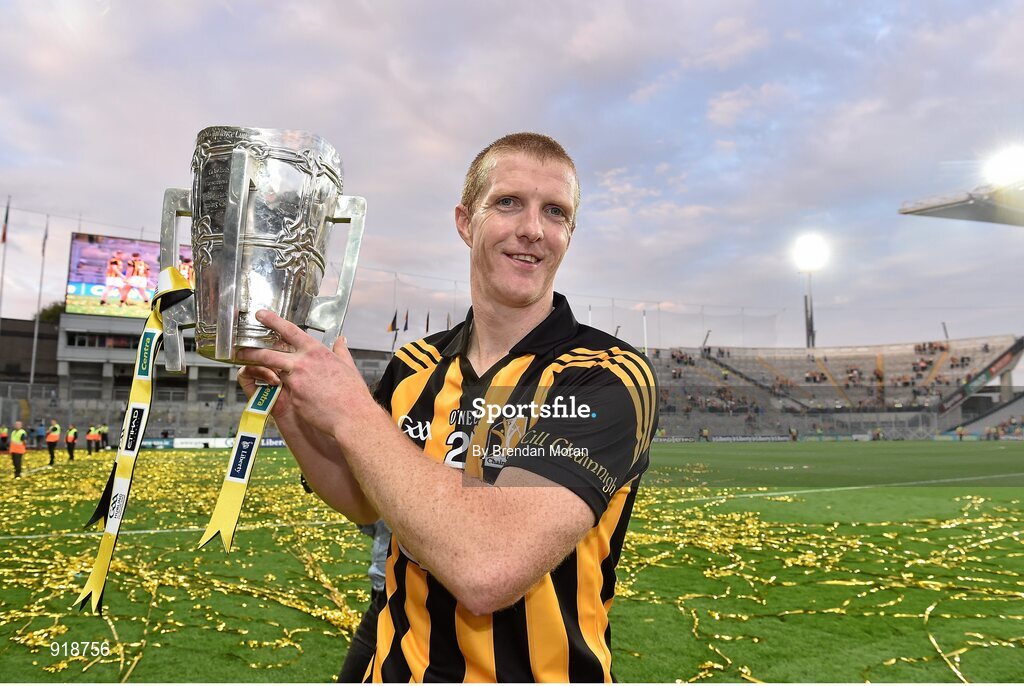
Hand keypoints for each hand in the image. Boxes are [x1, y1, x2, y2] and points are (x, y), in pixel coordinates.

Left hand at [236, 309, 372, 438]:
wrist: (352, 417)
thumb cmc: (352, 394)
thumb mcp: (349, 367)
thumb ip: (341, 352)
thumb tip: (341, 341)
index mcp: (316, 352)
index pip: (290, 331)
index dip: (273, 321)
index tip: (261, 315)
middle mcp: (302, 364)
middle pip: (269, 353)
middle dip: (253, 351)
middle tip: (242, 349)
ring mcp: (295, 381)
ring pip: (273, 373)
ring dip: (261, 371)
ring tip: (250, 369)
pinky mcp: (292, 398)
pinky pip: (285, 393)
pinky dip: (285, 393)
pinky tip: (287, 394)